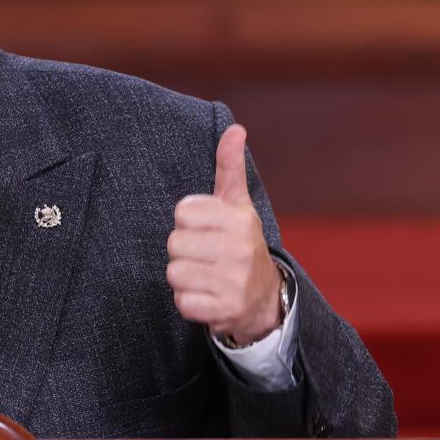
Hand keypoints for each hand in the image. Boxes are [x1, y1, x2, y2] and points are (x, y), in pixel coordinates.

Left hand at [167, 124, 283, 343]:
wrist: (265, 299)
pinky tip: (207, 295)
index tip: (206, 230)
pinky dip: (189, 301)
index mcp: (240, 220)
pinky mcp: (223, 311)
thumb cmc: (242, 244)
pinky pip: (182, 301)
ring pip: (174, 273)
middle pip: (174, 244)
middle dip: (184, 252)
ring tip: (206, 275)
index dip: (188, 223)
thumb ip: (230, 168)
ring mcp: (233, 282)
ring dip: (185, 277)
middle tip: (205, 256)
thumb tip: (234, 129)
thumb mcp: (239, 205)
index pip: (182, 212)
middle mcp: (239, 250)